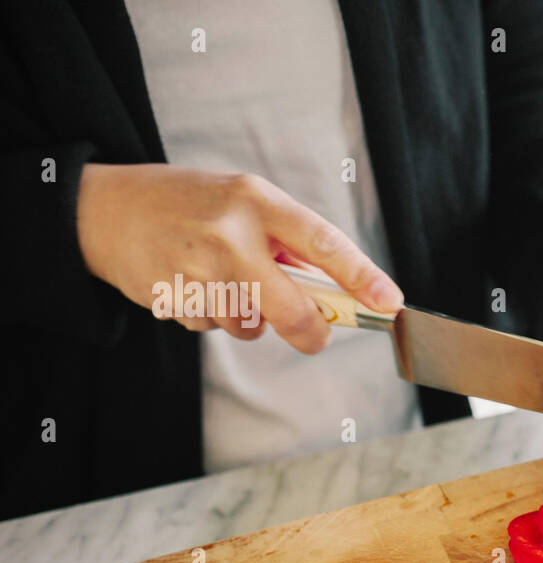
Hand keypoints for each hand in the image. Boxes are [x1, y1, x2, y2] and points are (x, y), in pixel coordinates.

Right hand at [75, 164, 402, 353]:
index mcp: (256, 199)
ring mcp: (197, 268)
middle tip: (316, 335)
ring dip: (248, 318)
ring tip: (223, 282)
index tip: (388, 301)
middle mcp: (229, 233)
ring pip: (249, 325)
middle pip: (291, 307)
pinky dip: (211, 317)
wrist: (105, 209)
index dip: (361, 276)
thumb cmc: (191, 205)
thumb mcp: (244, 202)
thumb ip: (288, 242)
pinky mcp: (172, 297)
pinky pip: (212, 328)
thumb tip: (339, 291)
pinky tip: (192, 286)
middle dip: (311, 331)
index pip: (323, 241)